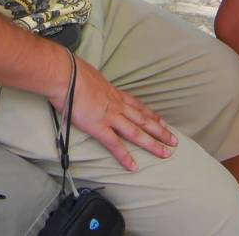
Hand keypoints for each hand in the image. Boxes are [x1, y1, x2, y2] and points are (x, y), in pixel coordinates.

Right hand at [57, 56, 176, 170]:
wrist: (64, 74)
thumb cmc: (71, 71)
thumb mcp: (88, 74)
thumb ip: (92, 82)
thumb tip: (88, 82)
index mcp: (113, 92)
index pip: (137, 105)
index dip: (151, 114)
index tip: (162, 121)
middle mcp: (116, 104)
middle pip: (143, 120)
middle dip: (160, 131)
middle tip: (174, 141)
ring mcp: (110, 116)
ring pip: (136, 132)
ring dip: (152, 144)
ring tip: (166, 154)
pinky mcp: (99, 127)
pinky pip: (115, 145)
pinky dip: (125, 157)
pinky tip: (133, 167)